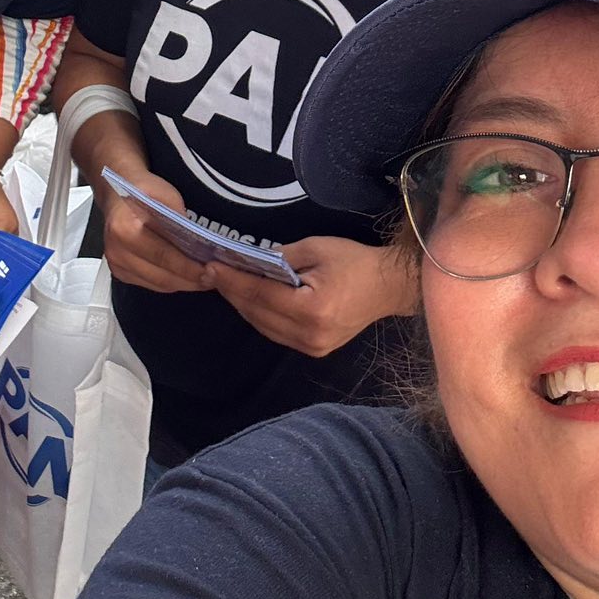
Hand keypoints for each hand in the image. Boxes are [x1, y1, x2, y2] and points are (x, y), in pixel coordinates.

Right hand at [99, 168, 209, 294]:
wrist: (117, 193)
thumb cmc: (143, 190)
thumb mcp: (166, 194)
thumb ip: (181, 220)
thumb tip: (201, 245)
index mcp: (125, 229)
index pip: (164, 256)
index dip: (190, 268)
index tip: (212, 271)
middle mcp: (117, 251)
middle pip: (162, 276)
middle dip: (191, 280)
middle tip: (215, 278)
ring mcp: (116, 264)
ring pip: (159, 285)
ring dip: (184, 284)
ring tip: (205, 279)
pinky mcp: (119, 272)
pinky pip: (151, 285)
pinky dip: (171, 282)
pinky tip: (186, 277)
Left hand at [203, 235, 416, 358]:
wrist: (388, 287)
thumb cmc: (355, 262)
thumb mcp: (316, 248)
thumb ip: (279, 258)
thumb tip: (247, 262)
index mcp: (312, 309)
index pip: (260, 294)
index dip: (232, 280)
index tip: (211, 266)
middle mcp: (309, 335)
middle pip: (257, 313)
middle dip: (231, 292)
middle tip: (211, 272)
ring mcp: (312, 347)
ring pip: (263, 326)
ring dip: (242, 305)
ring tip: (224, 283)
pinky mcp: (314, 350)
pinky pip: (276, 333)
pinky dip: (259, 315)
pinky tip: (248, 299)